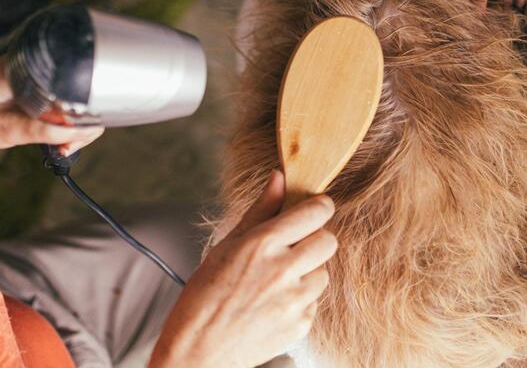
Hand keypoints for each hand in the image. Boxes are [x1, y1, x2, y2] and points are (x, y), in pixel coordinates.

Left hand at [0, 59, 103, 182]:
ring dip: (75, 127)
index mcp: (32, 69)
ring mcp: (38, 82)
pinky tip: (58, 141)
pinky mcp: (36, 93)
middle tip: (67, 148)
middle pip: (81, 94)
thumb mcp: (5, 128)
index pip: (77, 83)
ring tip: (62, 149)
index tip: (73, 137)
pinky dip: (63, 125)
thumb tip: (76, 133)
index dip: (85, 111)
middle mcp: (39, 71)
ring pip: (74, 103)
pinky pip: (61, 107)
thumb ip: (41, 130)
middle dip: (82, 124)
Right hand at [150, 171, 336, 367]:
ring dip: (307, 273)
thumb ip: (260, 209)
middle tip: (293, 248)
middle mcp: (282, 269)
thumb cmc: (205, 296)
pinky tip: (274, 304)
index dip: (318, 208)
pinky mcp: (301, 324)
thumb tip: (280, 178)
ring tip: (276, 282)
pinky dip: (300, 301)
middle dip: (315, 240)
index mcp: (262, 243)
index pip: (316, 212)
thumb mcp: (227, 244)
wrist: (198, 352)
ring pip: (323, 273)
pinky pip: (314, 302)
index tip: (314, 210)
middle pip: (328, 241)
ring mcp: (294, 300)